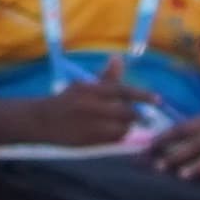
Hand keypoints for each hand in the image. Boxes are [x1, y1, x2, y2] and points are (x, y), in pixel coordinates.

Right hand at [20, 69, 154, 149]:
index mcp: (90, 90)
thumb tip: (118, 58)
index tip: (158, 100)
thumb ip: (105, 77)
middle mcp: (90, 107)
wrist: (41, 121)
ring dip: (127, 126)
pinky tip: (111, 131)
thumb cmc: (67, 101)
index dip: (142, 96)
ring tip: (119, 122)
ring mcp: (90, 126)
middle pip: (127, 113)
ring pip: (123, 128)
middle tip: (136, 114)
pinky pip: (115, 140)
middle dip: (136, 114)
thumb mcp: (83, 85)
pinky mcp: (89, 141)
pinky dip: (119, 136)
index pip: (122, 91)